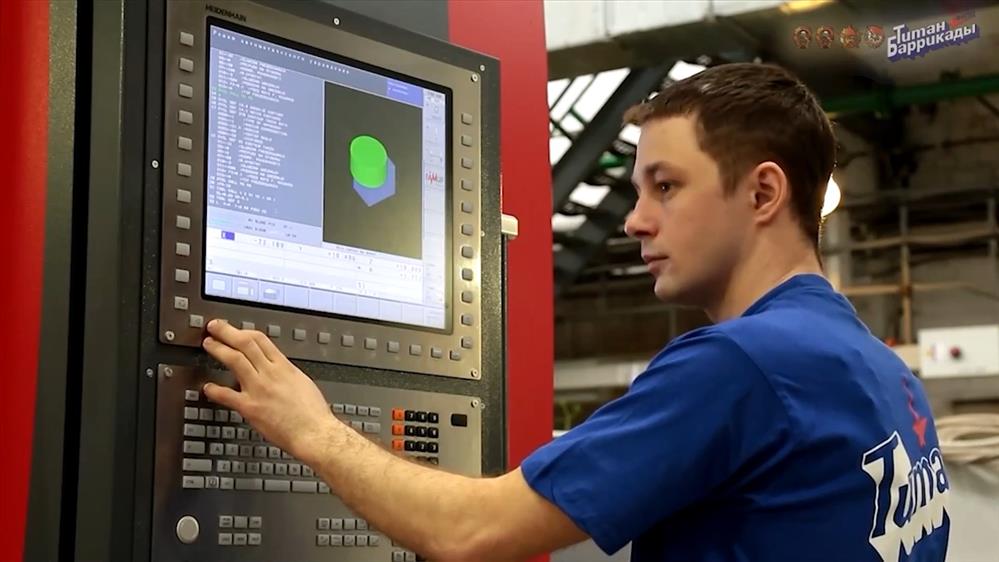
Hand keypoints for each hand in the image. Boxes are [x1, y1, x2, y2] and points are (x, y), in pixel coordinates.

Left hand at [201, 319, 337, 463]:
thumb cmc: (313, 413)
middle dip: (227, 332)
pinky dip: (215, 390)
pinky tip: (208, 388)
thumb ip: (285, 374)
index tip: (235, 330)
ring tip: (208, 344)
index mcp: (284, 367)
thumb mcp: (302, 383)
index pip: (260, 339)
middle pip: (245, 344)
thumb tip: (277, 370)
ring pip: (235, 360)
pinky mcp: (251, 408)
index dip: (243, 331)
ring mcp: (259, 389)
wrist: (314, 433)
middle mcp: (270, 374)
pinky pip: (227, 395)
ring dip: (219, 349)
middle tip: (214, 327)